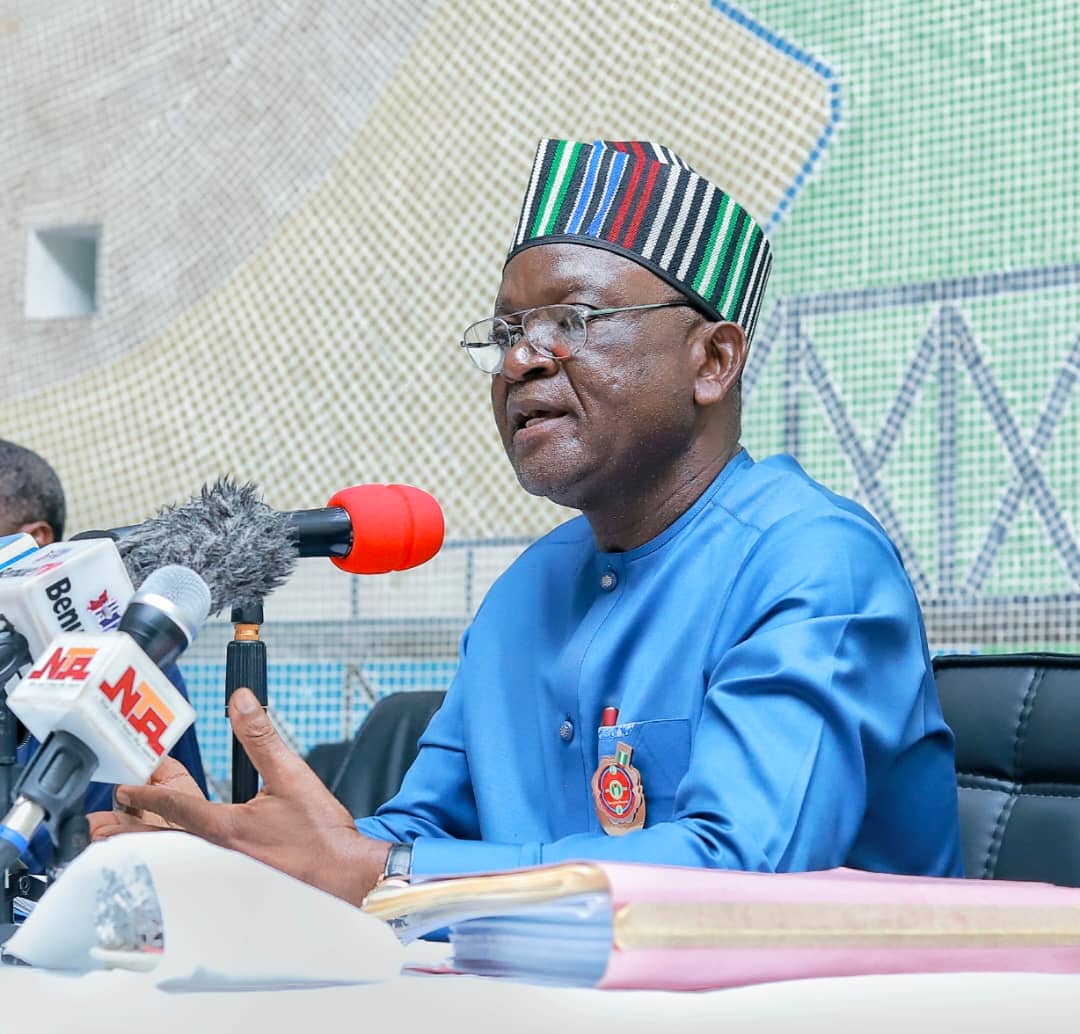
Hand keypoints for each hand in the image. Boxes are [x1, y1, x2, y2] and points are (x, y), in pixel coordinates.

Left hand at [99, 686, 391, 906]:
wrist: (345, 878)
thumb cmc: (321, 835)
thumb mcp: (291, 776)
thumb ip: (261, 737)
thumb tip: (242, 702)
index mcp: (224, 827)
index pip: (174, 806)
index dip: (145, 795)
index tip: (125, 789)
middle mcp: (214, 856)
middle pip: (157, 841)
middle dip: (125, 828)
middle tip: (99, 821)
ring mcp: (221, 875)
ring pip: (169, 860)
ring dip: (141, 847)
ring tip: (115, 842)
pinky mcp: (232, 888)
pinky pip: (187, 875)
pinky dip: (168, 864)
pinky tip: (164, 864)